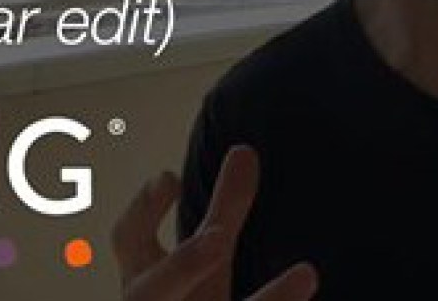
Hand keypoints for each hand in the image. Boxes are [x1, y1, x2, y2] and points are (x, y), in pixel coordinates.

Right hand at [112, 145, 317, 299]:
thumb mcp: (207, 264)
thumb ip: (225, 211)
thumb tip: (245, 151)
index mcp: (147, 281)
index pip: (129, 241)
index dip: (143, 212)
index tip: (170, 178)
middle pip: (154, 291)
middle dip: (181, 267)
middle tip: (217, 241)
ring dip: (255, 299)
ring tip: (305, 274)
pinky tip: (308, 280)